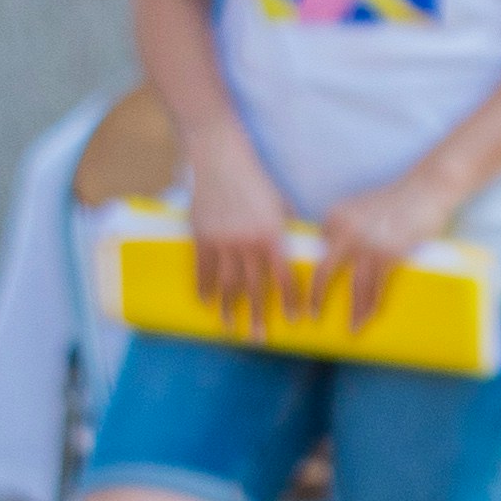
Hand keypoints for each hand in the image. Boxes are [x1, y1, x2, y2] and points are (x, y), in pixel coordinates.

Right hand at [184, 128, 291, 325]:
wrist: (221, 160)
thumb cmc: (256, 181)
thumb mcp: (280, 205)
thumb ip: (286, 231)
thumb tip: (299, 253)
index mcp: (271, 235)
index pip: (283, 276)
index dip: (289, 300)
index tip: (294, 320)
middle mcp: (247, 242)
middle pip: (252, 287)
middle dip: (256, 315)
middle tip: (258, 340)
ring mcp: (221, 241)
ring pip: (225, 283)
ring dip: (228, 308)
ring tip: (230, 326)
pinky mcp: (201, 237)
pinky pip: (201, 270)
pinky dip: (204, 288)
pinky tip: (206, 302)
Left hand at [314, 163, 457, 328]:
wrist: (426, 188)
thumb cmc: (397, 198)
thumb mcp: (361, 206)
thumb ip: (346, 227)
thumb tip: (338, 254)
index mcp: (335, 217)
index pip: (319, 251)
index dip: (317, 273)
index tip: (311, 292)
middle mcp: (346, 230)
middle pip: (324, 272)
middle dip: (316, 298)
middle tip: (311, 316)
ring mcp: (367, 244)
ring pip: (355, 287)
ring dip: (353, 312)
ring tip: (352, 328)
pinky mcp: (389, 254)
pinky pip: (376, 288)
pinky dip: (372, 306)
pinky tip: (369, 317)